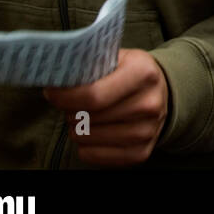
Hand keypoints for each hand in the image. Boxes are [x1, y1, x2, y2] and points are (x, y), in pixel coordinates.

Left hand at [43, 49, 168, 166]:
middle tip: (73, 103)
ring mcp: (147, 131)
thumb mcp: (117, 57)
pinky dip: (85, 145)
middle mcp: (149, 103)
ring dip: (77, 128)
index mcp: (143, 73)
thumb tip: (56, 77)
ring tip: (85, 116)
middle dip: (70, 111)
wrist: (161, 93)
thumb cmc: (130, 73)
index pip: (93, 95)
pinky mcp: (141, 152)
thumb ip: (90, 64)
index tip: (52, 92)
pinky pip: (93, 156)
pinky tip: (93, 131)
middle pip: (87, 117)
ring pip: (87, 137)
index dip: (64, 97)